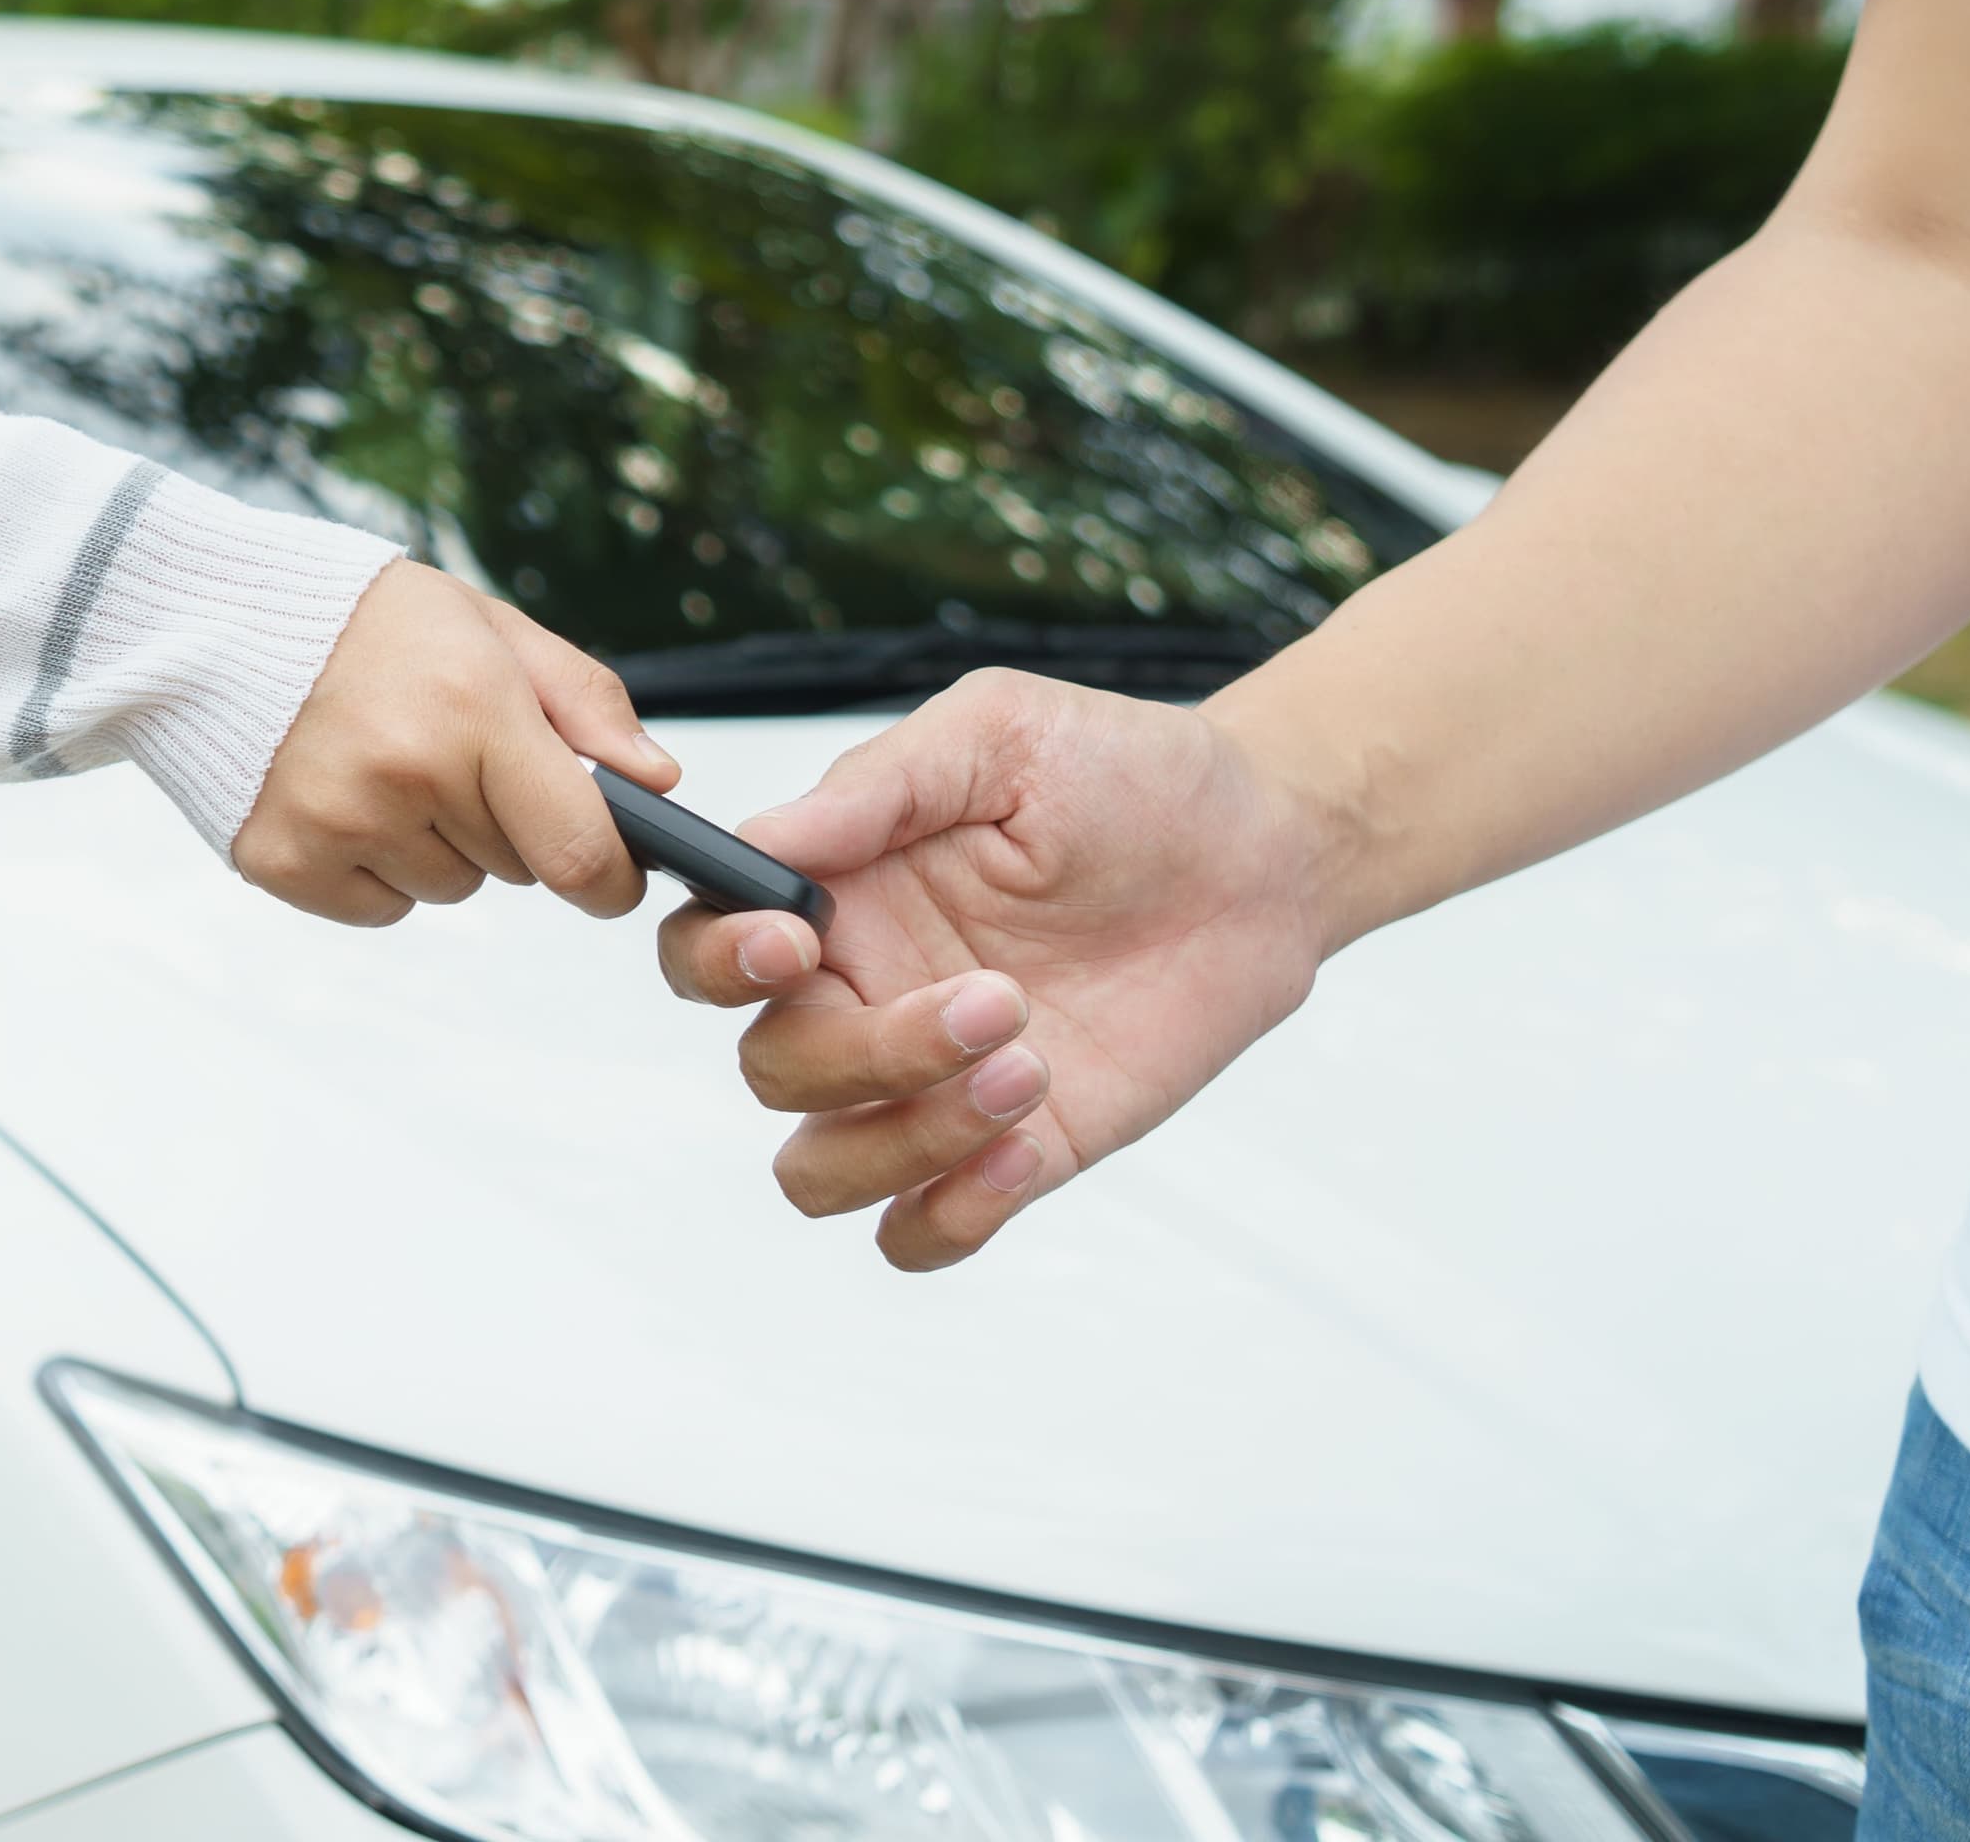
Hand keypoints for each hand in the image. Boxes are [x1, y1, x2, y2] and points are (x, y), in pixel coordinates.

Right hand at [235, 560, 677, 925]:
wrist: (218, 618)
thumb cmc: (368, 621)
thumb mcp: (491, 628)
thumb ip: (585, 701)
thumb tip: (657, 782)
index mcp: (473, 708)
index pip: (578, 850)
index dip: (609, 877)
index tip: (610, 873)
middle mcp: (407, 774)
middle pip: (514, 870)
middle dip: (505, 825)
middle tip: (450, 754)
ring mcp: (339, 825)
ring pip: (448, 890)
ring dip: (438, 848)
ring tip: (387, 768)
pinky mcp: (283, 863)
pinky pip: (380, 909)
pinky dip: (376, 871)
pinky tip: (345, 800)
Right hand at [657, 669, 1347, 1267]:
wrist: (1262, 855)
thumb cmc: (1124, 775)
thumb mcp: (999, 736)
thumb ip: (875, 789)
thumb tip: (761, 840)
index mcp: (834, 896)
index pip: (706, 950)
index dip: (721, 962)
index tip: (795, 942)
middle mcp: (862, 995)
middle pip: (770, 1069)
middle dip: (868, 1053)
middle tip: (996, 997)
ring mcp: (930, 1085)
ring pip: (821, 1170)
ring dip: (900, 1140)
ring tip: (1025, 1070)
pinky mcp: (1012, 1151)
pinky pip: (918, 1233)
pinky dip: (947, 1215)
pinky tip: (1022, 1145)